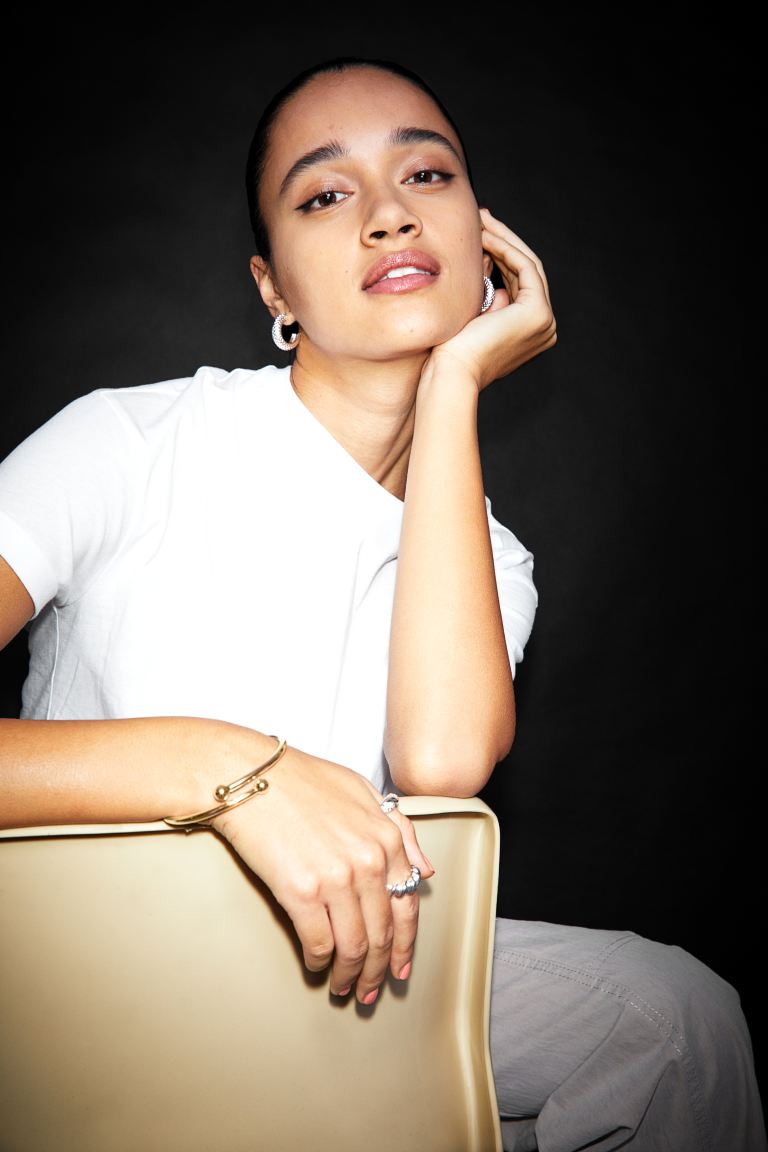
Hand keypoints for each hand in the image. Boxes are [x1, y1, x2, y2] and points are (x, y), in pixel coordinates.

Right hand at [211, 742, 433, 1004]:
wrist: (250, 777)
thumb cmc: (300, 779)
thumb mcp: (363, 791)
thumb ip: (401, 829)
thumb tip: (424, 870)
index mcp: (386, 838)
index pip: (406, 905)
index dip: (405, 943)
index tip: (400, 965)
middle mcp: (368, 861)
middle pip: (382, 933)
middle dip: (377, 969)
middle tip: (369, 989)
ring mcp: (336, 878)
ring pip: (354, 945)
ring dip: (349, 974)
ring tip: (343, 988)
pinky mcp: (301, 891)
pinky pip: (319, 942)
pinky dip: (320, 962)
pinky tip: (316, 966)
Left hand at [427, 207, 556, 390]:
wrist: (451, 373)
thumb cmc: (451, 352)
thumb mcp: (474, 316)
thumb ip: (489, 298)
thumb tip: (492, 275)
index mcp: (530, 332)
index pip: (520, 282)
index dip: (501, 253)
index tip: (480, 232)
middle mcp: (544, 328)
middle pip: (526, 271)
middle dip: (504, 241)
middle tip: (482, 218)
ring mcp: (544, 322)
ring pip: (528, 265)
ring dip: (504, 239)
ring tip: (481, 220)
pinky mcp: (538, 313)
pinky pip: (525, 268)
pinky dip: (506, 248)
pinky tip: (484, 236)